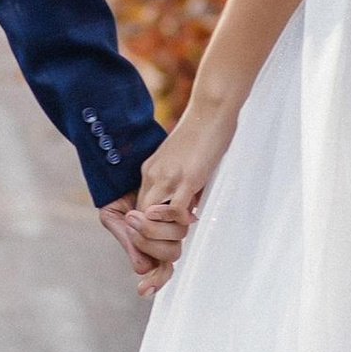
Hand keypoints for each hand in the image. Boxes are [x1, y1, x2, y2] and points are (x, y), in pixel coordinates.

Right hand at [98, 193, 184, 287]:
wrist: (122, 170)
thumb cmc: (118, 196)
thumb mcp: (114, 219)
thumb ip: (128, 243)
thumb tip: (143, 269)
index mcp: (150, 245)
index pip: (161, 270)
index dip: (155, 282)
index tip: (142, 290)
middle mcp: (165, 236)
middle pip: (171, 253)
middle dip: (149, 241)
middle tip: (131, 223)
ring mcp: (173, 220)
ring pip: (178, 235)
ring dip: (155, 226)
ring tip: (137, 213)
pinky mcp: (180, 202)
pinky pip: (181, 213)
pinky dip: (171, 214)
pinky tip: (156, 210)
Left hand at [137, 99, 236, 255]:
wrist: (211, 109)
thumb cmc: (202, 133)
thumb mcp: (182, 162)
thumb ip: (179, 185)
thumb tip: (187, 210)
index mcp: (150, 170)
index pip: (139, 210)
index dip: (149, 228)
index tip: (164, 234)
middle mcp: (153, 174)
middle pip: (140, 219)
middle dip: (151, 237)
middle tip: (169, 242)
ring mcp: (169, 177)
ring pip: (152, 218)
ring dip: (165, 232)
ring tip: (180, 234)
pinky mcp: (188, 177)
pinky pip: (177, 211)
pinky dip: (182, 221)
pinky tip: (192, 218)